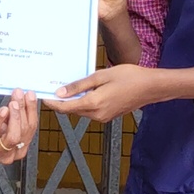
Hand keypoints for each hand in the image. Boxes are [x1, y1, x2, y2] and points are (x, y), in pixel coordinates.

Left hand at [0, 90, 39, 163]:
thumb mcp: (4, 125)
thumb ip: (14, 117)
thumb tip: (23, 99)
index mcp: (18, 149)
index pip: (30, 129)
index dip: (32, 111)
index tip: (30, 96)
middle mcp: (9, 154)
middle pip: (23, 132)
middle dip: (23, 111)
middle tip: (21, 95)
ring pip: (13, 136)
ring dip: (15, 116)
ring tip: (13, 103)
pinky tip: (2, 110)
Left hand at [51, 62, 189, 121]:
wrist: (151, 88)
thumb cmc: (129, 77)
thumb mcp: (102, 76)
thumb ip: (80, 85)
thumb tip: (61, 92)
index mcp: (93, 104)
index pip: (65, 107)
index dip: (52, 102)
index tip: (42, 95)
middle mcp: (97, 115)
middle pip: (71, 110)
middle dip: (60, 102)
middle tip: (51, 88)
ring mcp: (103, 117)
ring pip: (81, 111)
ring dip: (72, 102)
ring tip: (65, 88)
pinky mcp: (108, 116)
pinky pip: (90, 111)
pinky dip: (83, 103)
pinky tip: (83, 91)